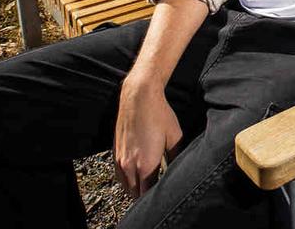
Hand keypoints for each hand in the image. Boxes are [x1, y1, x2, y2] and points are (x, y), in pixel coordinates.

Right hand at [114, 77, 182, 198]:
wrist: (138, 96)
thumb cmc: (159, 114)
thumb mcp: (175, 137)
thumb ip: (176, 157)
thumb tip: (179, 170)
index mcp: (145, 165)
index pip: (148, 194)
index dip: (156, 198)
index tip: (165, 197)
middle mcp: (129, 166)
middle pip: (135, 194)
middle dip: (145, 197)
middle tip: (157, 196)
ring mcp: (120, 160)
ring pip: (126, 186)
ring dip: (135, 190)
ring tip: (148, 190)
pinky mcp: (115, 153)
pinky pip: (119, 176)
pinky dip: (127, 181)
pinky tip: (136, 178)